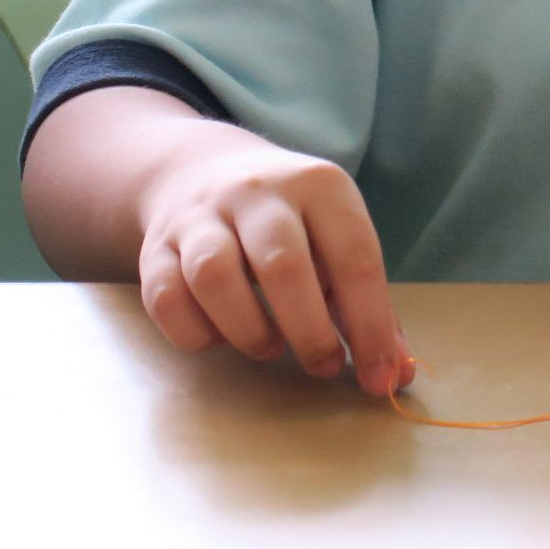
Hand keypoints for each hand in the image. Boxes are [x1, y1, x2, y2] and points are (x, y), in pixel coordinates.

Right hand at [134, 124, 412, 398]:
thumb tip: (393, 374)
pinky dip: (195, 333)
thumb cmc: (291, 222)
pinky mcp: (156, 244)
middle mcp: (259, 192)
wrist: (203, 170)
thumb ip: (367, 305)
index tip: (378, 378)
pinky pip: (165, 296)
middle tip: (322, 366)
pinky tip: (221, 337)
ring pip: (214, 276)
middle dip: (309, 332)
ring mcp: (201, 215)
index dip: (372, 327)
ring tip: (270, 347)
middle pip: (283, 266)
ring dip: (248, 330)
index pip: (355, 259)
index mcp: (321, 187)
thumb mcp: (337, 240)